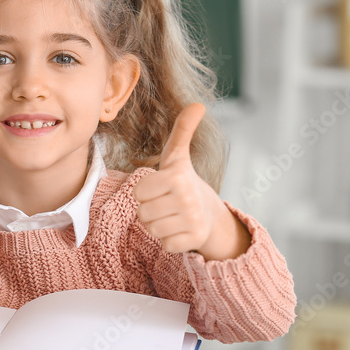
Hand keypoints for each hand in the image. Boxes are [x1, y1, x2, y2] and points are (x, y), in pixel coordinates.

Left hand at [134, 103, 233, 256]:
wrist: (211, 213)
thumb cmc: (184, 182)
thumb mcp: (178, 156)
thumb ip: (182, 130)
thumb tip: (198, 104)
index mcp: (176, 176)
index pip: (137, 192)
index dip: (145, 192)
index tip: (160, 189)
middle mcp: (186, 198)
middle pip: (143, 213)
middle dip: (150, 210)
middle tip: (166, 204)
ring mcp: (192, 219)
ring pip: (152, 230)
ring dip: (158, 226)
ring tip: (172, 216)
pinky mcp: (195, 239)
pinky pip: (165, 245)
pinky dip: (169, 241)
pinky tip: (180, 230)